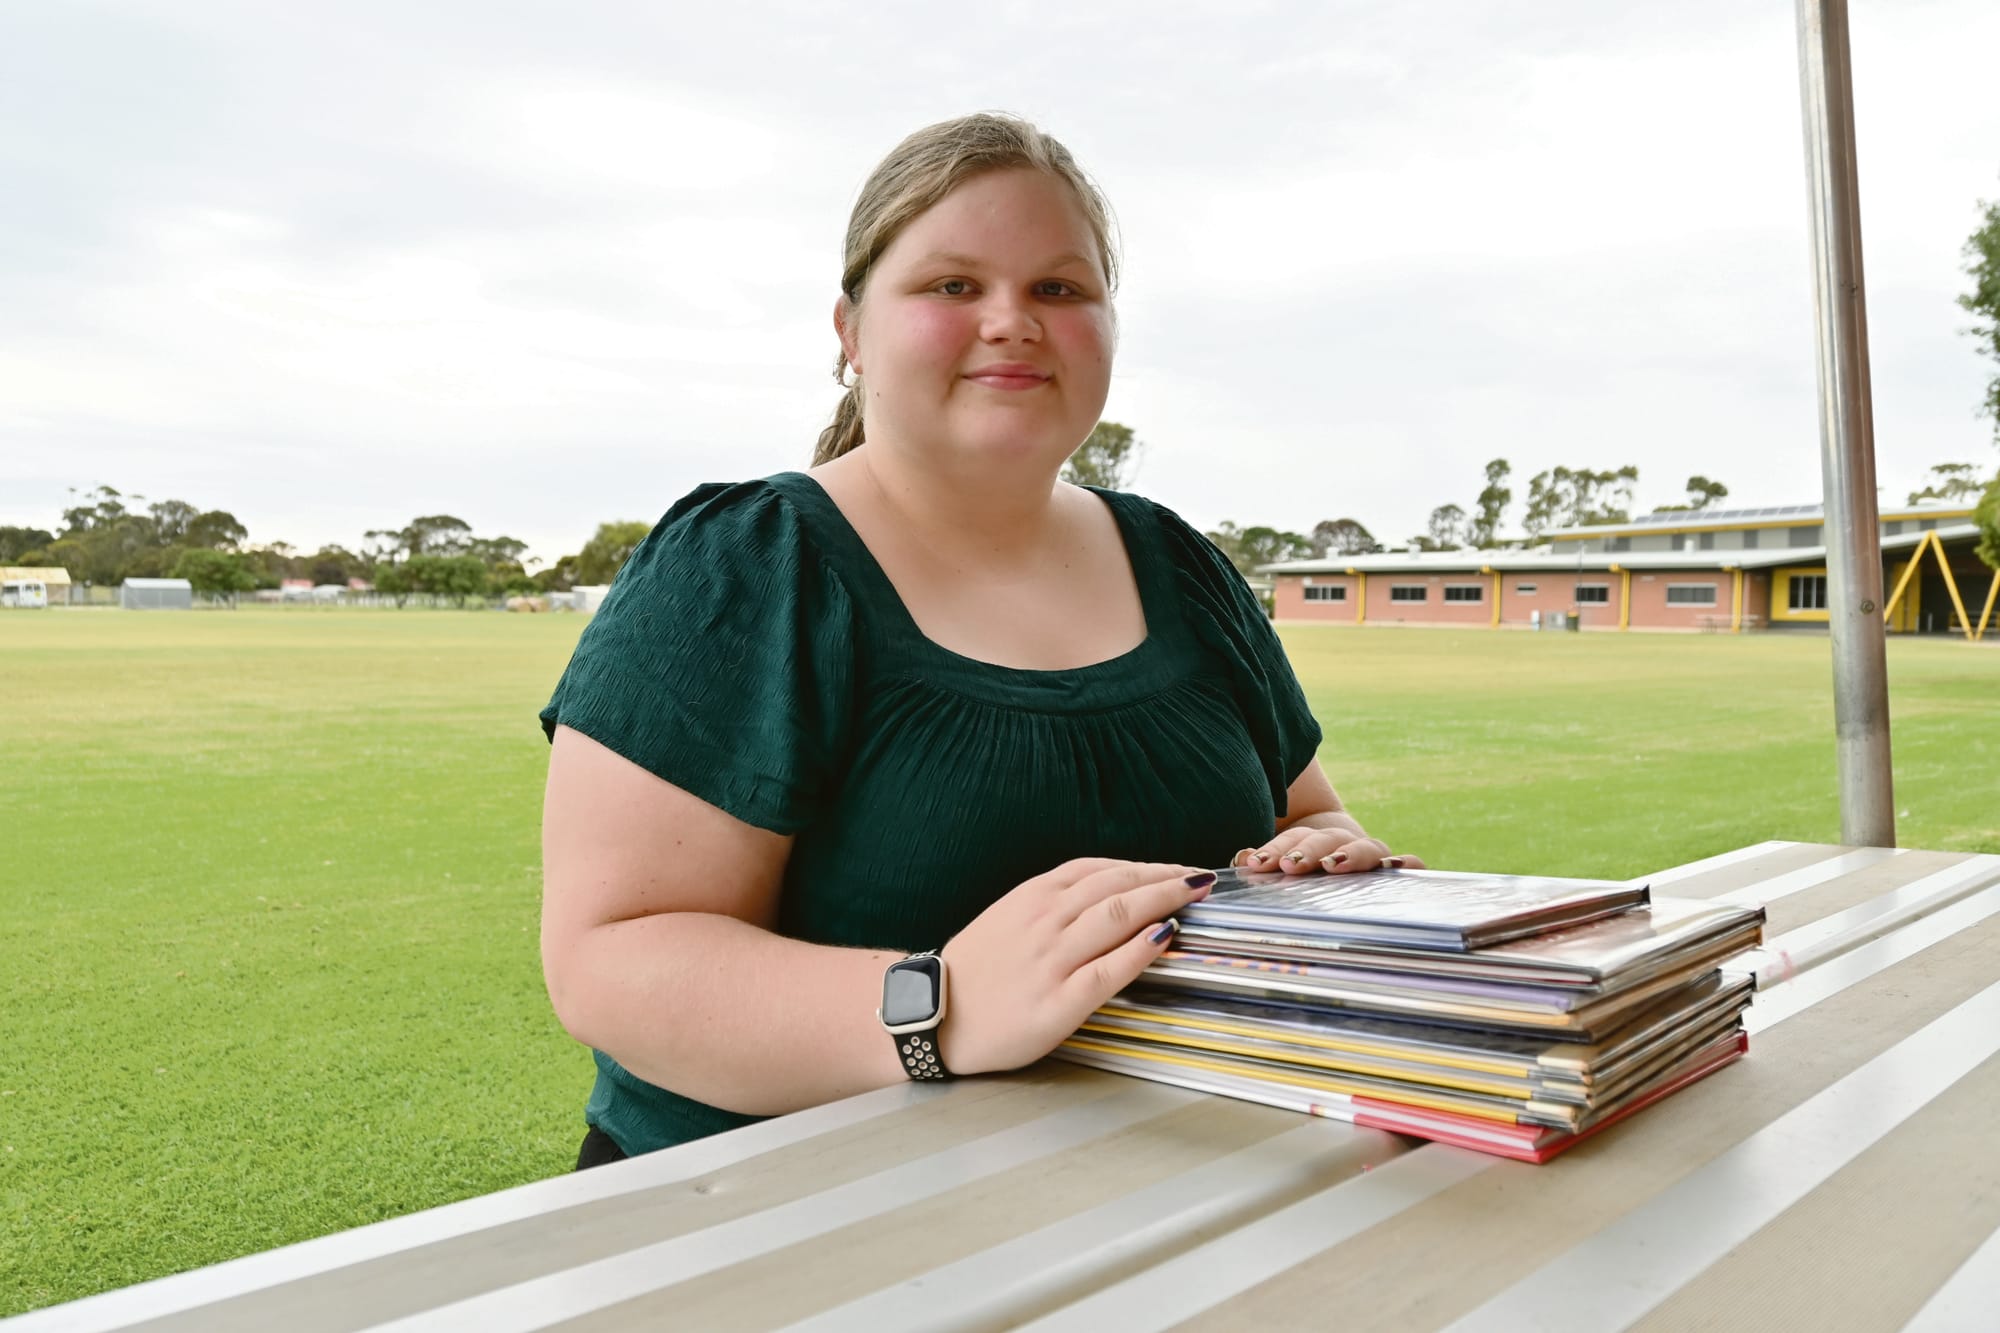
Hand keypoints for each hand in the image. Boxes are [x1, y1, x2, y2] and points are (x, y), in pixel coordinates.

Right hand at [936, 859, 1216, 1075]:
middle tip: (1199, 876)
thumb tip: (1108, 894)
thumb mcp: (1009, 918)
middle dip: (1164, 877)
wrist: (934, 1016)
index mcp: (1033, 898)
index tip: (1173, 868)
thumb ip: (1053, 904)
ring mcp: (1051, 960)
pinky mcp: (1057, 1002)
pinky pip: (1108, 970)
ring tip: (1194, 894)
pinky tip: (1167, 937)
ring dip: (1162, 900)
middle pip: (1116, 886)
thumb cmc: (976, 971)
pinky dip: (1141, 950)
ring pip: (1116, 916)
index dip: (1143, 865)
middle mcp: (1044, 921)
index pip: (1098, 869)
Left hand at [1231, 826, 1425, 875]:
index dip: (1274, 848)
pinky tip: (1399, 867)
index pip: (1294, 837)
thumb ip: (1263, 861)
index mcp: (1313, 839)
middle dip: (1307, 850)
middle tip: (1288, 865)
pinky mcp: (1394, 871)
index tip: (1254, 862)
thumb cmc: (1305, 866)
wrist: (1344, 853)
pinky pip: (1411, 865)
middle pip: (1326, 839)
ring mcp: (1371, 855)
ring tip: (1333, 866)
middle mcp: (1343, 843)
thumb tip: (1240, 858)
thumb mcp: (1282, 862)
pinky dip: (1409, 863)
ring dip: (1350, 855)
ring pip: (1365, 848)